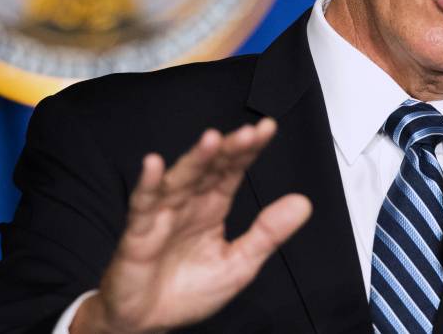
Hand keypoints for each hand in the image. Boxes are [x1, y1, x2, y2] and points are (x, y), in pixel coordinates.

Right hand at [71, 118, 311, 333]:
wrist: (149, 322)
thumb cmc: (189, 290)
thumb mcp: (239, 264)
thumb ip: (268, 233)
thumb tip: (303, 203)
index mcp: (213, 206)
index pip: (233, 170)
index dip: (249, 150)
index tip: (267, 129)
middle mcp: (189, 203)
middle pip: (210, 168)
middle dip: (228, 149)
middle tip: (248, 133)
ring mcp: (163, 215)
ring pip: (180, 180)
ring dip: (195, 159)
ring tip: (212, 139)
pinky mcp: (138, 234)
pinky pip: (143, 205)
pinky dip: (148, 184)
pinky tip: (154, 164)